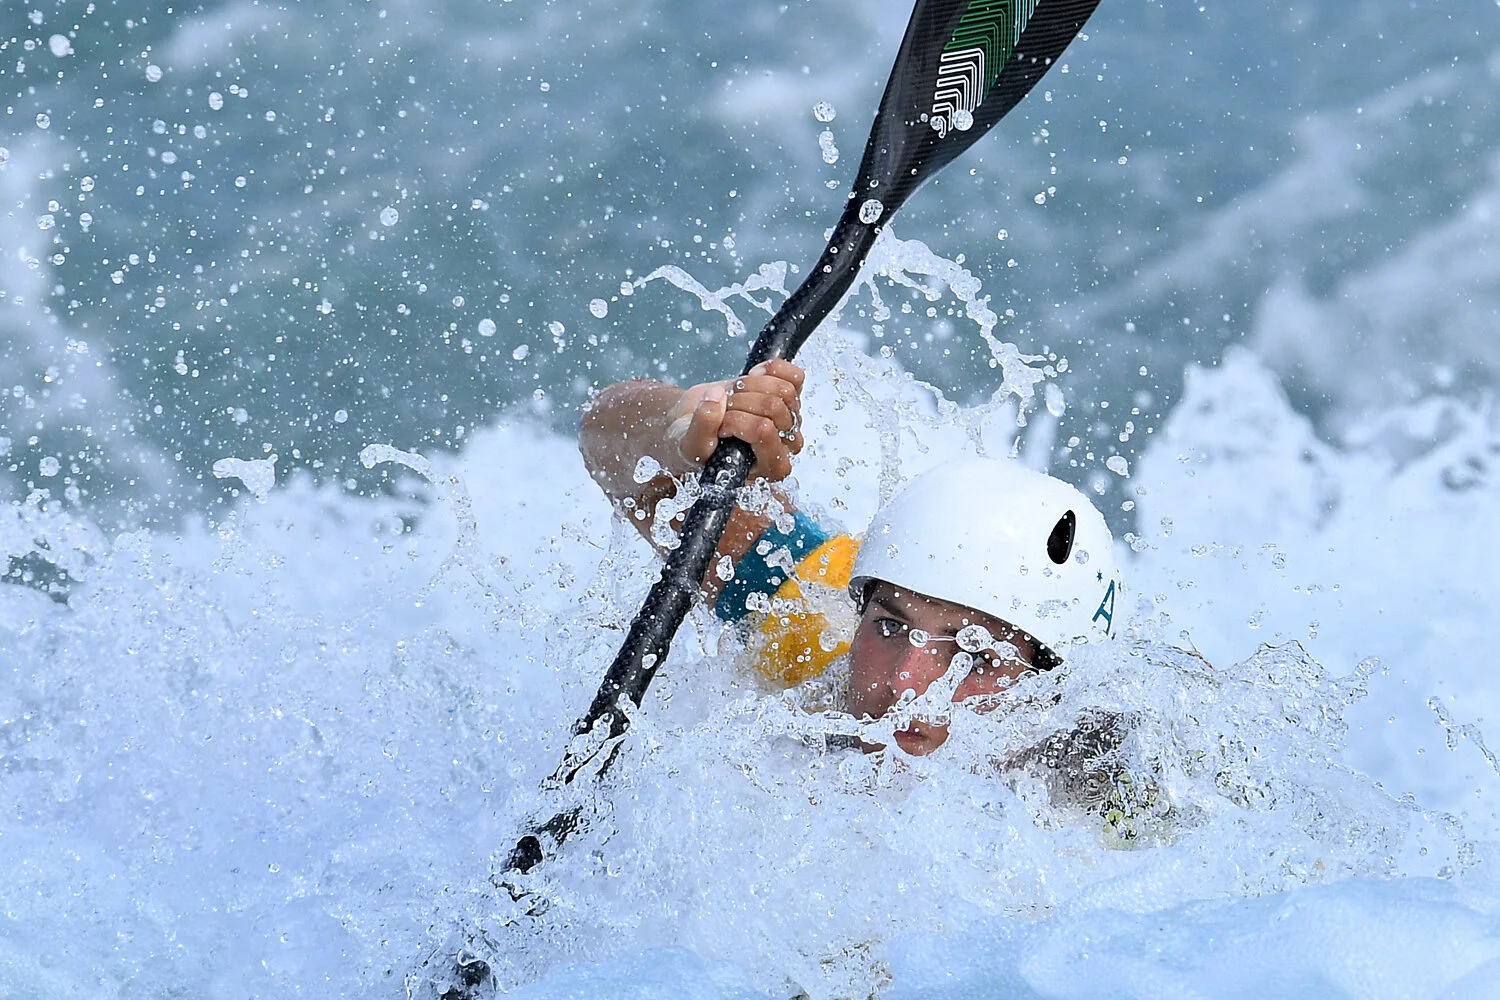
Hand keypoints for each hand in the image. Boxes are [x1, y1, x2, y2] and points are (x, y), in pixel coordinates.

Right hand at [665, 360, 804, 480]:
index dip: (737, 420)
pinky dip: (772, 370)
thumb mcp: (689, 446)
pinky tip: (754, 376)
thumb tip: (717, 398)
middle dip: (740, 402)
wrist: (693, 426)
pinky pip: (796, 377)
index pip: (763, 431)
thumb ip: (701, 428)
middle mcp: (784, 446)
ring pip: (785, 390)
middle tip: (723, 409)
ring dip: (751, 386)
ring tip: (732, 396)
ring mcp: (789, 420)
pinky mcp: (788, 398)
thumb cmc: (696, 445)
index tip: (720, 426)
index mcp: (768, 468)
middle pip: (774, 407)